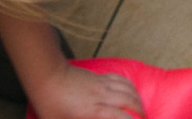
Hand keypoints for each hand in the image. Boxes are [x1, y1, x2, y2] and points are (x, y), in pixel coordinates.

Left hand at [23, 62, 145, 118]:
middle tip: (144, 118)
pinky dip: (130, 85)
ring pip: (127, 88)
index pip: (120, 117)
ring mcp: (101, 83)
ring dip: (137, 98)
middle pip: (129, 100)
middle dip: (140, 110)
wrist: (47, 76)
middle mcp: (101, 95)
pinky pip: (121, 79)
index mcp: (92, 109)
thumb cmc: (49, 103)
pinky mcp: (99, 76)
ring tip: (141, 107)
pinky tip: (131, 90)